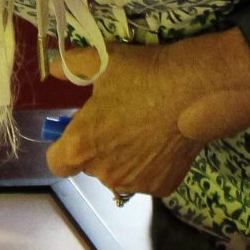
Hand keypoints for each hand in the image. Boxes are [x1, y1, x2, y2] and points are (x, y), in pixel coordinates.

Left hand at [41, 34, 249, 200]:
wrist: (195, 91)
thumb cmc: (143, 76)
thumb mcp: (104, 62)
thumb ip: (73, 66)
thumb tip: (54, 68)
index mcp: (81, 146)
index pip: (57, 163)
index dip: (64, 149)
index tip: (79, 133)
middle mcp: (104, 173)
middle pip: (91, 166)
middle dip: (100, 148)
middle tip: (120, 122)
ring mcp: (134, 183)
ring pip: (120, 174)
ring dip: (125, 159)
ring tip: (145, 130)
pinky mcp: (162, 187)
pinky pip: (149, 178)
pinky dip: (153, 165)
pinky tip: (164, 142)